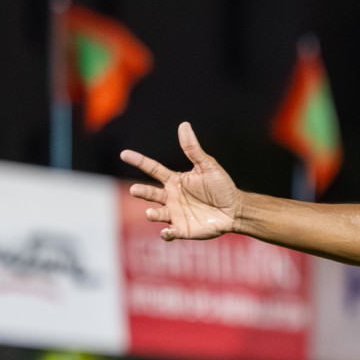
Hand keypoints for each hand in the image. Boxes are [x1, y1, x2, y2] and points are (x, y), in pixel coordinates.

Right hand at [121, 122, 243, 240]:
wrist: (235, 210)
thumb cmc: (222, 187)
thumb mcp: (208, 166)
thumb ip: (193, 149)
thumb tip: (184, 125)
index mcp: (174, 180)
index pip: (152, 169)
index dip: (139, 161)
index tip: (124, 153)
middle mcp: (170, 196)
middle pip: (150, 193)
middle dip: (141, 192)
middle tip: (135, 190)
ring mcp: (175, 213)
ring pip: (157, 214)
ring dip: (152, 214)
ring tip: (150, 213)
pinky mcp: (182, 229)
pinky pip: (169, 233)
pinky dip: (166, 234)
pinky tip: (167, 232)